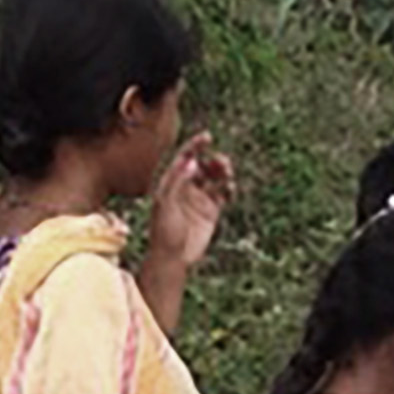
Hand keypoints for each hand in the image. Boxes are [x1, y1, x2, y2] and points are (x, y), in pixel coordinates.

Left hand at [148, 139, 237, 272]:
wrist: (172, 257)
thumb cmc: (163, 230)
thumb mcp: (166, 203)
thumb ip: (178, 181)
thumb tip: (193, 162)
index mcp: (172, 182)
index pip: (185, 158)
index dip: (195, 145)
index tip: (207, 137)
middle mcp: (186, 188)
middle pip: (203, 165)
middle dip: (213, 160)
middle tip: (221, 162)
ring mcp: (200, 199)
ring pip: (215, 178)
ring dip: (223, 171)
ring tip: (227, 172)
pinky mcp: (211, 212)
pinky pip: (223, 194)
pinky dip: (229, 188)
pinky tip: (230, 187)